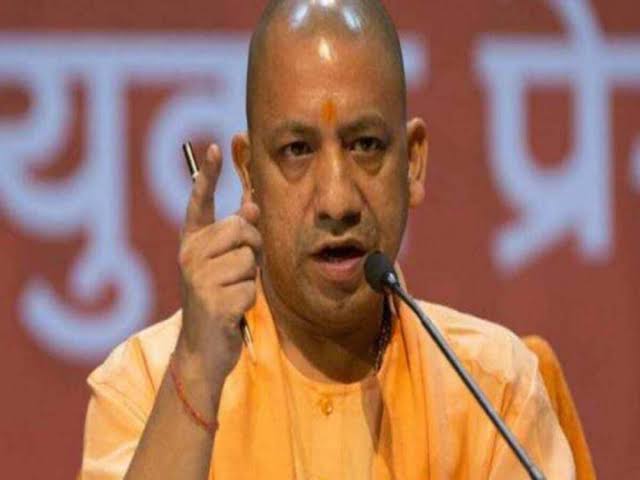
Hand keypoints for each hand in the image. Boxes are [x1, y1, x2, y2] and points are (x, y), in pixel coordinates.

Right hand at [176, 144, 260, 384]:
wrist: (203, 349)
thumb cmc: (219, 301)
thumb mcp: (226, 265)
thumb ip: (237, 236)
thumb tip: (251, 204)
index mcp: (192, 243)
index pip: (199, 203)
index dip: (208, 175)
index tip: (216, 147)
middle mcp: (189, 255)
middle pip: (241, 229)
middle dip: (252, 248)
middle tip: (238, 272)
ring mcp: (198, 278)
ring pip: (249, 258)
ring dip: (250, 278)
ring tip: (232, 293)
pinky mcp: (211, 301)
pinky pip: (250, 287)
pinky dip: (248, 301)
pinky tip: (232, 312)